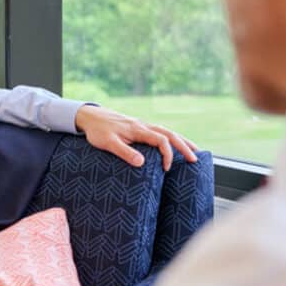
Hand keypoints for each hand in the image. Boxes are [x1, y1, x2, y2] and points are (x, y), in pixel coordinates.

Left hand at [74, 104, 198, 170]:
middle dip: (184, 146)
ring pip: (167, 131)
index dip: (167, 154)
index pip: (160, 140)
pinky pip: (160, 132)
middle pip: (170, 134)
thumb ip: (124, 152)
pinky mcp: (139, 128)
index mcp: (138, 130)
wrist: (89, 116)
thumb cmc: (97, 131)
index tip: (166, 169)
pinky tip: (175, 145)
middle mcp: (143, 126)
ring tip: (194, 151)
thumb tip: (142, 163)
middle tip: (195, 159)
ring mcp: (142, 126)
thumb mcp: (108, 143)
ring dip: (181, 140)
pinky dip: (171, 138)